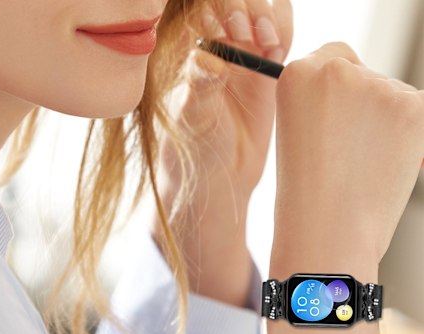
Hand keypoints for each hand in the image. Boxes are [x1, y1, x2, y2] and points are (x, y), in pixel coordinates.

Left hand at [153, 0, 292, 302]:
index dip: (217, 5)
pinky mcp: (267, 69)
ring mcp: (243, 55)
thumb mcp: (191, 120)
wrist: (219, 180)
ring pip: (262, 11)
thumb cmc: (192, 151)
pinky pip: (280, 34)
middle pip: (237, 1)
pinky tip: (277, 54)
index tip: (225, 26)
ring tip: (266, 45)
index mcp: (186, 50)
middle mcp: (216, 45)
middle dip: (245, 6)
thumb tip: (209, 57)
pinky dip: (284, 32)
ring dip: (268, 16)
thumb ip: (198, 86)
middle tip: (246, 33)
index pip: (201, 5)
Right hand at [268, 42, 423, 333]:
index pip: (330, 58)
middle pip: (363, 74)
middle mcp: (337, 70)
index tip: (332, 120)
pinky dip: (407, 139)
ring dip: (384, 124)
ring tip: (361, 167)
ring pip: (391, 96)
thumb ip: (320, 105)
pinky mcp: (414, 107)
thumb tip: (356, 94)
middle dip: (360, 105)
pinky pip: (415, 116)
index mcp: (297, 75)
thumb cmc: (306, 197)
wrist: (327, 232)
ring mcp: (378, 86)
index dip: (334, 91)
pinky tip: (384, 167)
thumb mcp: (295, 139)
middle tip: (346, 151)